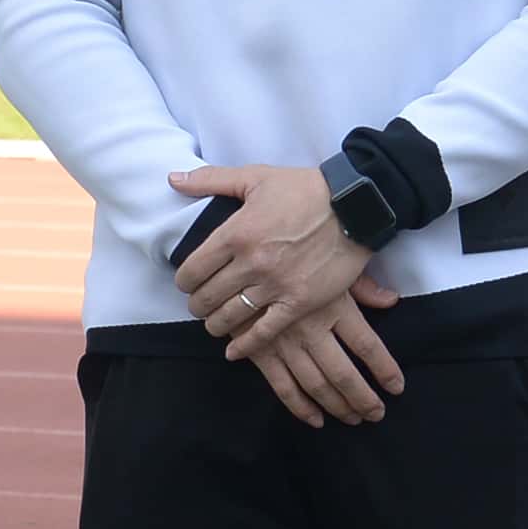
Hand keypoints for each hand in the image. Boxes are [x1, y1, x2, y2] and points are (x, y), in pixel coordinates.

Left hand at [171, 162, 408, 427]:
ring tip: (215, 324)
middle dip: (197, 305)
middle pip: (207, 297)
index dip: (184, 281)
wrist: (354, 205)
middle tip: (199, 305)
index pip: (192, 270)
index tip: (187, 283)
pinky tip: (235, 351)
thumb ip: (210, 180)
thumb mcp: (254, 177)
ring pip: (230, 317)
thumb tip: (173, 178)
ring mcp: (275, 285)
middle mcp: (251, 263)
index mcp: (235, 233)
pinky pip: (264, 332)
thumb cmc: (303, 188)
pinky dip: (246, 345)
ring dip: (216, 325)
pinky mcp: (299, 302)